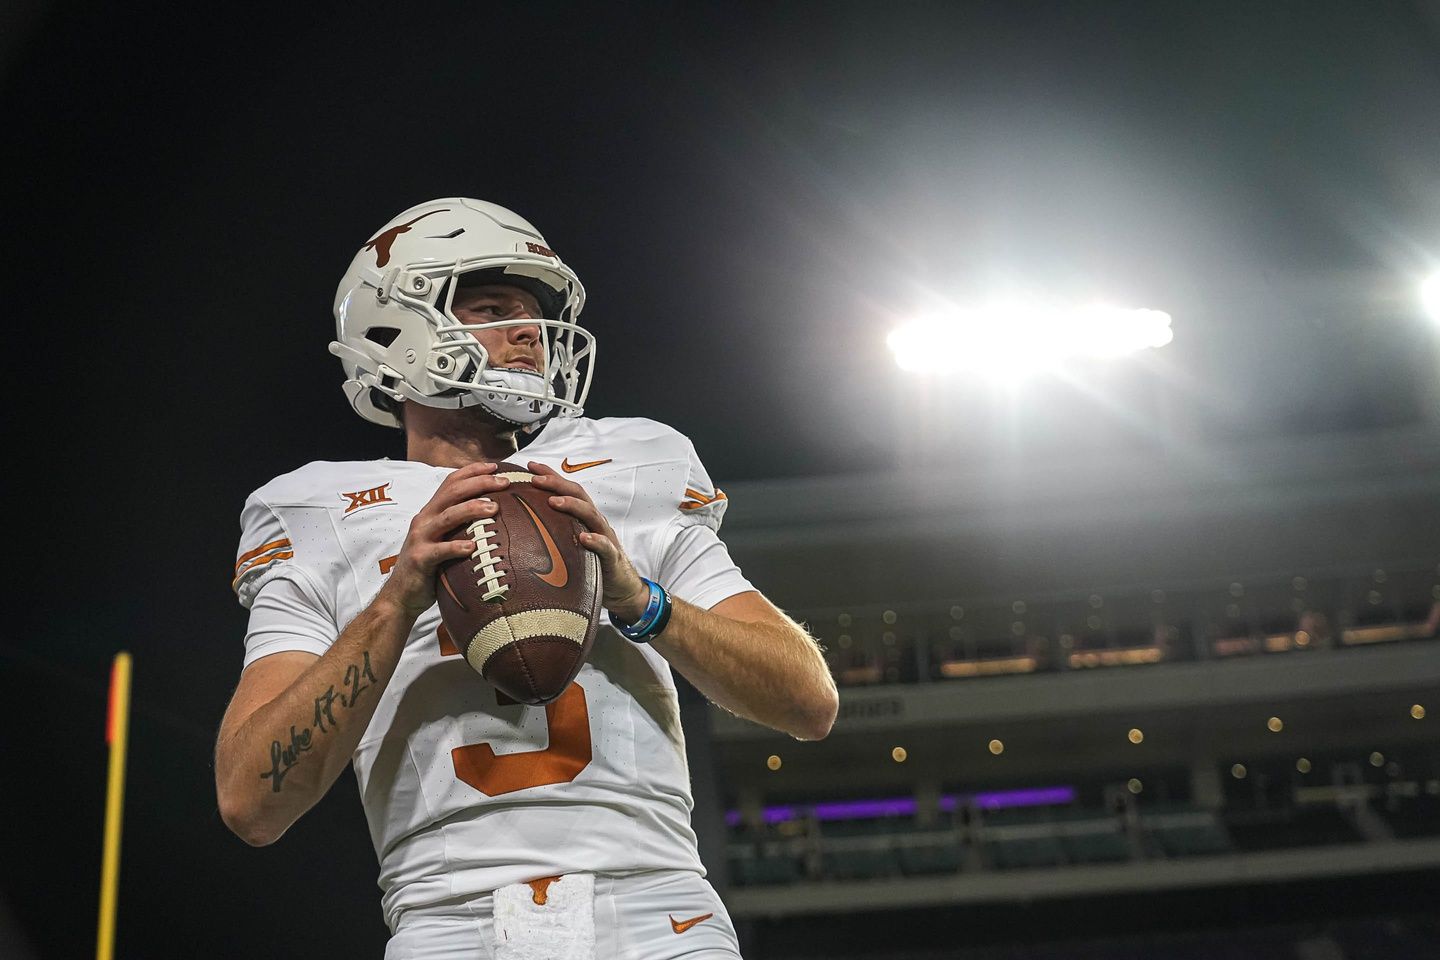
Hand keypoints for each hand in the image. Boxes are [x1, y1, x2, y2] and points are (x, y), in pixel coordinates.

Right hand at [376, 462, 512, 620]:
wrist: (401, 595)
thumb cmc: (429, 567)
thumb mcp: (442, 539)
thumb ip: (459, 525)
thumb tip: (493, 514)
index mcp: (431, 512)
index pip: (451, 482)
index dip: (473, 470)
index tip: (496, 466)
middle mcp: (424, 520)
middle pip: (452, 493)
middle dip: (479, 483)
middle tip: (504, 482)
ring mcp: (420, 538)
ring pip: (448, 517)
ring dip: (472, 509)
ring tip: (494, 508)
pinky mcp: (420, 559)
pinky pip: (440, 551)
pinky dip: (456, 547)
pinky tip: (473, 547)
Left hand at [526, 460, 649, 621]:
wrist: (620, 586)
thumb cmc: (591, 562)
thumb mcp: (571, 542)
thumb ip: (554, 530)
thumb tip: (521, 524)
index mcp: (582, 516)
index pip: (566, 489)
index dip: (550, 475)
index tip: (529, 466)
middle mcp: (594, 522)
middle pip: (578, 494)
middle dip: (556, 484)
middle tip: (535, 479)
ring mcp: (604, 537)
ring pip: (590, 515)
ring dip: (573, 506)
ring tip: (554, 501)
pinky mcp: (611, 558)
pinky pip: (605, 547)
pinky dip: (595, 541)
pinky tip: (584, 538)